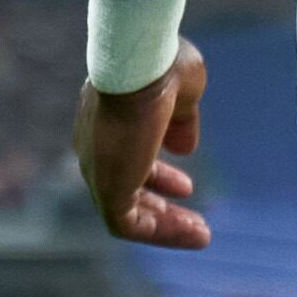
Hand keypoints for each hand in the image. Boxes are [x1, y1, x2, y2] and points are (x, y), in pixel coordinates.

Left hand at [73, 42, 210, 249]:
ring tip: (201, 233)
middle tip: (192, 211)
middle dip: (160, 202)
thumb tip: (185, 148)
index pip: (129, 155)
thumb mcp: (182, 91)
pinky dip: (161, 232)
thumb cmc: (160, 65)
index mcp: (107, 120)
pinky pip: (129, 224)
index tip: (184, 185)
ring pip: (127, 211)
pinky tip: (195, 233)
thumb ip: (182, 121)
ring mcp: (98, 169)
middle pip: (126, 186)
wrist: (138, 63)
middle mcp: (96, 147)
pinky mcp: (106, 189)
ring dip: (165, 224)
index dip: (158, 174)